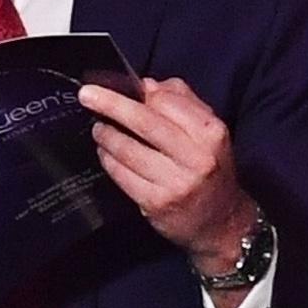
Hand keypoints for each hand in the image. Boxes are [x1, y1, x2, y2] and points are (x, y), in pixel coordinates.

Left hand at [82, 77, 258, 261]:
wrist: (221, 222)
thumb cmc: (212, 170)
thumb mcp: (210, 134)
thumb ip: (184, 104)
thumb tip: (148, 85)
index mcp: (212, 133)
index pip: (168, 102)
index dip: (141, 93)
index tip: (119, 86)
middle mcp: (196, 156)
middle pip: (145, 122)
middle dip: (112, 104)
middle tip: (86, 94)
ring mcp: (174, 182)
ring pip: (128, 149)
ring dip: (106, 134)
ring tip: (98, 128)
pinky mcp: (155, 202)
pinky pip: (122, 174)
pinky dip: (108, 159)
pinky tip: (105, 153)